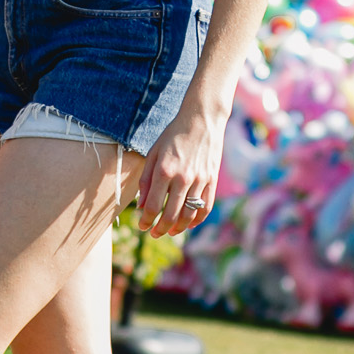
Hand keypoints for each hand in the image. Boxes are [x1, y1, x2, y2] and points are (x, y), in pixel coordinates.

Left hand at [136, 106, 225, 236]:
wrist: (202, 120)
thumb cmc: (173, 136)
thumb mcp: (153, 153)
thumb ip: (146, 180)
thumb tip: (142, 205)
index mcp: (164, 171)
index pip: (153, 206)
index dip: (146, 221)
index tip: (142, 226)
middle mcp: (182, 178)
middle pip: (171, 215)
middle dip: (161, 229)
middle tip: (154, 233)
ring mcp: (200, 180)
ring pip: (189, 215)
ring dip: (178, 228)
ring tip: (170, 231)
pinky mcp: (212, 180)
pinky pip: (205, 207)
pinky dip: (197, 220)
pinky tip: (188, 224)